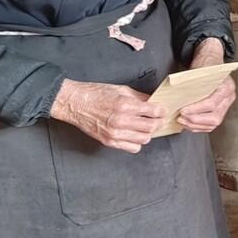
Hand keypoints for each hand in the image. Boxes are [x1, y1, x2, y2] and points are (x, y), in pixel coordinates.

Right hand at [50, 80, 167, 153]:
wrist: (75, 104)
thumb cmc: (94, 94)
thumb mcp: (120, 89)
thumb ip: (138, 97)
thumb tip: (152, 102)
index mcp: (124, 105)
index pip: (152, 112)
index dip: (161, 111)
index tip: (162, 111)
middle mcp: (121, 121)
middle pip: (151, 127)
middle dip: (158, 122)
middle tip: (158, 119)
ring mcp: (115, 133)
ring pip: (144, 139)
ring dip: (148, 133)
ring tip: (145, 127)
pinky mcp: (109, 142)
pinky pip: (132, 148)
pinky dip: (137, 143)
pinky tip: (134, 135)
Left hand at [178, 38, 236, 133]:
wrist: (211, 60)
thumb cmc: (205, 65)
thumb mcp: (198, 71)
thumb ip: (191, 84)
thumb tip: (178, 96)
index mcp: (226, 86)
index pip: (211, 103)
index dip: (196, 109)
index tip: (183, 110)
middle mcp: (229, 97)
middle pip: (215, 117)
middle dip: (196, 120)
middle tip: (181, 118)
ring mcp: (226, 105)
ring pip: (213, 123)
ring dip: (196, 125)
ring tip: (183, 121)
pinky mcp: (221, 110)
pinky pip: (211, 124)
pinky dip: (199, 126)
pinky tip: (189, 123)